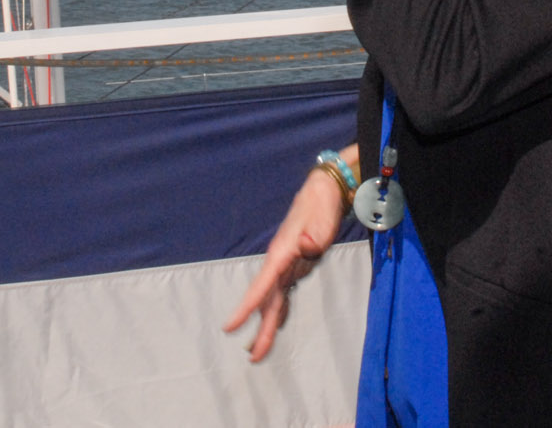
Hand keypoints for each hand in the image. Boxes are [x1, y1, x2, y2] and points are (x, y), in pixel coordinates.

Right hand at [222, 165, 347, 361]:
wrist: (322, 194)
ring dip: (267, 325)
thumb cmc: (320, 207)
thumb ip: (313, 238)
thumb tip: (306, 246)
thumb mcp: (320, 222)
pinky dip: (279, 311)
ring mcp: (285, 266)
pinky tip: (276, 325)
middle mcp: (279, 264)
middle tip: (254, 357)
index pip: (260, 287)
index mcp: (280, 255)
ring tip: (257, 351)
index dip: (245, 308)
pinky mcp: (294, 267)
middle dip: (260, 329)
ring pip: (273, 301)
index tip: (228, 327)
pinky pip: (283, 294)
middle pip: (266, 302)